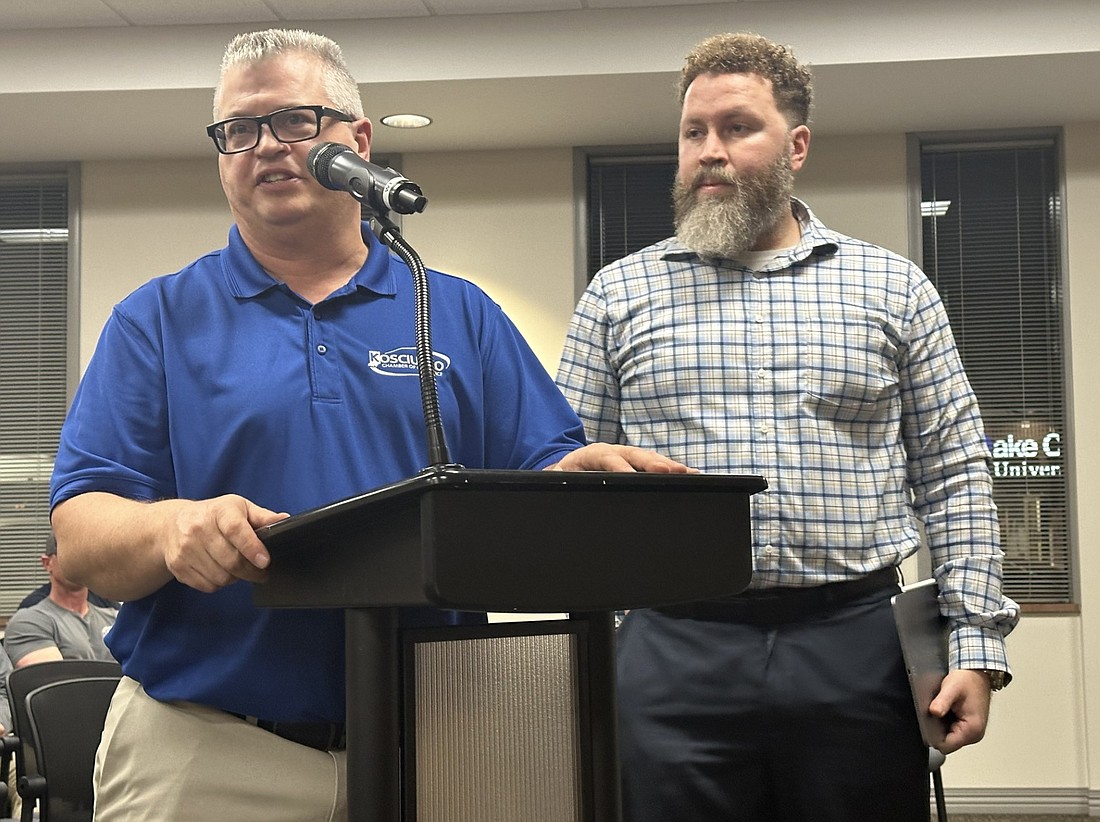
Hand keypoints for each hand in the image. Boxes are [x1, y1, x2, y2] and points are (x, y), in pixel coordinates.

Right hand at [163, 495, 287, 592]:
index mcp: (219, 511)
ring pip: (221, 577)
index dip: (252, 547)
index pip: (236, 530)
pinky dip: (219, 583)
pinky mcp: (178, 566)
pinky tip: (221, 571)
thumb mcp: (239, 508)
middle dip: (252, 571)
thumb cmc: (212, 516)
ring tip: (238, 569)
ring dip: (236, 578)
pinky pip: (207, 585)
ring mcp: (186, 549)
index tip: (265, 562)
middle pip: (231, 560)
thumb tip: (284, 520)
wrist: (170, 524)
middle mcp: (198, 528)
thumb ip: (262, 517)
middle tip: (261, 572)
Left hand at [545, 443, 697, 472]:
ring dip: (668, 466)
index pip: (608, 459)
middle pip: (635, 456)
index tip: (630, 475)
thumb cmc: (566, 476)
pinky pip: (655, 465)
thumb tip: (566, 487)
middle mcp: (613, 451)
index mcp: (592, 454)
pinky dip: (672, 469)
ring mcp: (626, 455)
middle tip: (671, 471)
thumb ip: (565, 483)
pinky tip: (691, 474)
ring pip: (648, 458)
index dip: (620, 467)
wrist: (566, 467)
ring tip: (688, 473)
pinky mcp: (636, 462)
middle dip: (653, 463)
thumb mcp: (562, 479)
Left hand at [929, 668, 992, 753]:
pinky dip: (945, 723)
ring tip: (942, 709)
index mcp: (972, 729)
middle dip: (936, 730)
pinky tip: (945, 711)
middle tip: (935, 712)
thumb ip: (942, 702)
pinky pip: (951, 731)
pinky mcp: (968, 728)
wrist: (978, 674)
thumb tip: (933, 712)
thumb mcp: (951, 688)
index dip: (932, 736)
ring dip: (941, 726)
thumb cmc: (968, 680)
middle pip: (946, 743)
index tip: (926, 723)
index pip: (946, 746)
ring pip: (948, 737)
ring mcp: (972, 732)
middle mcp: (974, 735)